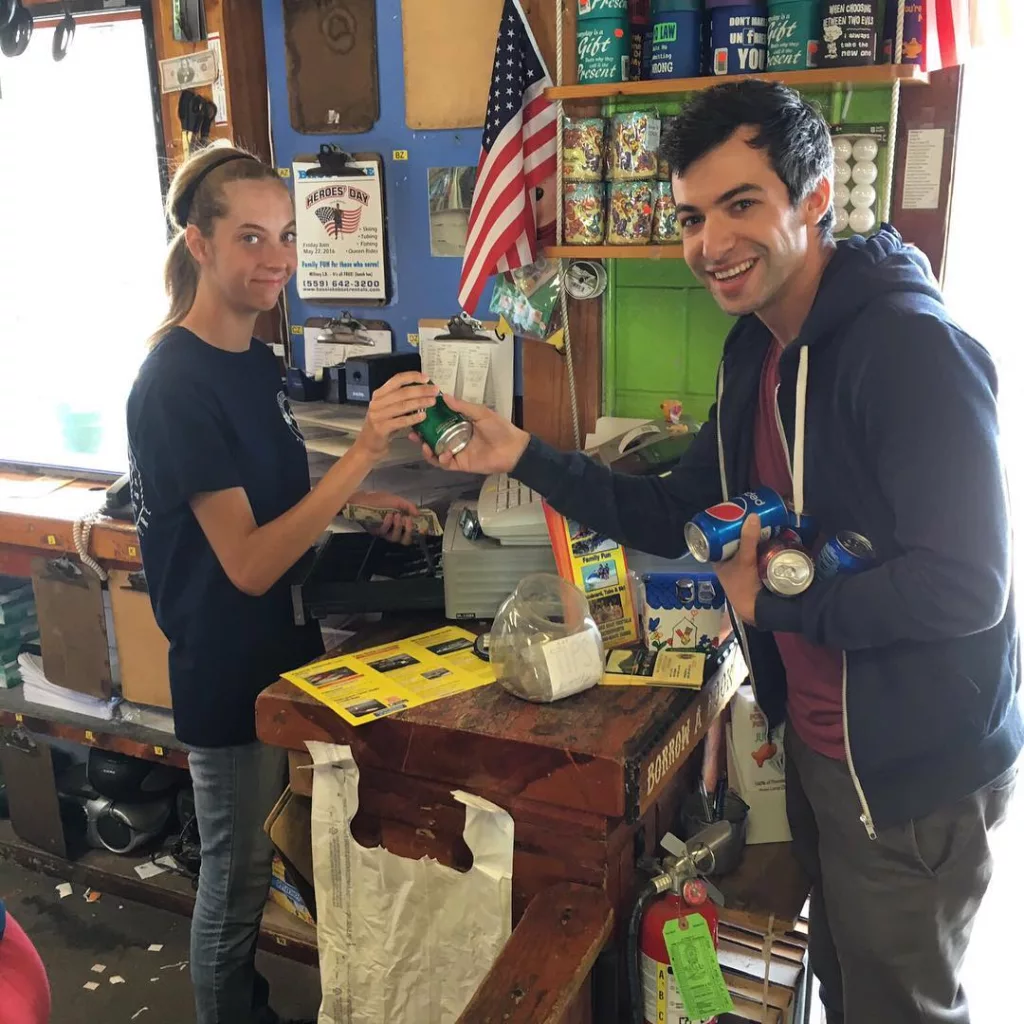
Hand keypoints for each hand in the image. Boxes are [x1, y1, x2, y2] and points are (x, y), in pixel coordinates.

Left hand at [349, 490, 418, 545]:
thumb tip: (418, 514)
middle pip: (405, 541)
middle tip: (408, 520)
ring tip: (396, 515)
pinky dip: (387, 523)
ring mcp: (385, 532)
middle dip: (408, 532)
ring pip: (395, 538)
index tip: (420, 526)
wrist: (364, 499)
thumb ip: (409, 506)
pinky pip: (384, 532)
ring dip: (398, 527)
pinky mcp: (376, 532)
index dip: (417, 532)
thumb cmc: (380, 500)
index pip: (412, 533)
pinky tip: (387, 515)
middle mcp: (394, 530)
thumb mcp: (397, 500)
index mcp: (401, 523)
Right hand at [354, 372, 438, 462]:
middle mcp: (377, 403)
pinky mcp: (381, 428)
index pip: (396, 380)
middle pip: (402, 392)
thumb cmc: (382, 426)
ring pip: (403, 406)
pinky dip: (413, 418)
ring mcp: (378, 415)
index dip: (412, 377)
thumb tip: (423, 391)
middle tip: (435, 391)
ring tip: (432, 402)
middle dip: (421, 390)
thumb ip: (401, 400)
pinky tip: (423, 416)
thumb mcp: (389, 409)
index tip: (426, 378)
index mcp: (379, 394)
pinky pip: (401, 421)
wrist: (368, 445)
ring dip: (420, 402)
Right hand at [409, 393, 529, 474]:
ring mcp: (457, 451)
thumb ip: (463, 407)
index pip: (440, 421)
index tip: (419, 414)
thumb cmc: (500, 429)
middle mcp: (456, 437)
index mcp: (461, 424)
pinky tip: (442, 455)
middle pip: (434, 437)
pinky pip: (445, 464)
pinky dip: (441, 460)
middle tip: (413, 432)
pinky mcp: (461, 464)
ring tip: (423, 444)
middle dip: (422, 435)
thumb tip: (445, 396)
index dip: (429, 419)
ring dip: (427, 449)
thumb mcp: (481, 413)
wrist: (513, 449)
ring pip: (436, 451)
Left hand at [713, 514, 763, 624]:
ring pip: (745, 545)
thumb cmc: (743, 585)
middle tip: (751, 513)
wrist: (757, 608)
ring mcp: (740, 565)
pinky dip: (761, 543)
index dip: (723, 525)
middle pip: (733, 540)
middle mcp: (727, 562)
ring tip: (761, 519)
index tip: (733, 512)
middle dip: (742, 528)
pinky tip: (769, 534)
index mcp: (718, 560)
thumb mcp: (744, 560)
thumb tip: (753, 516)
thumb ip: (748, 539)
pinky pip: (756, 551)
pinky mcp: (753, 569)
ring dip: (753, 535)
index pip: (716, 537)